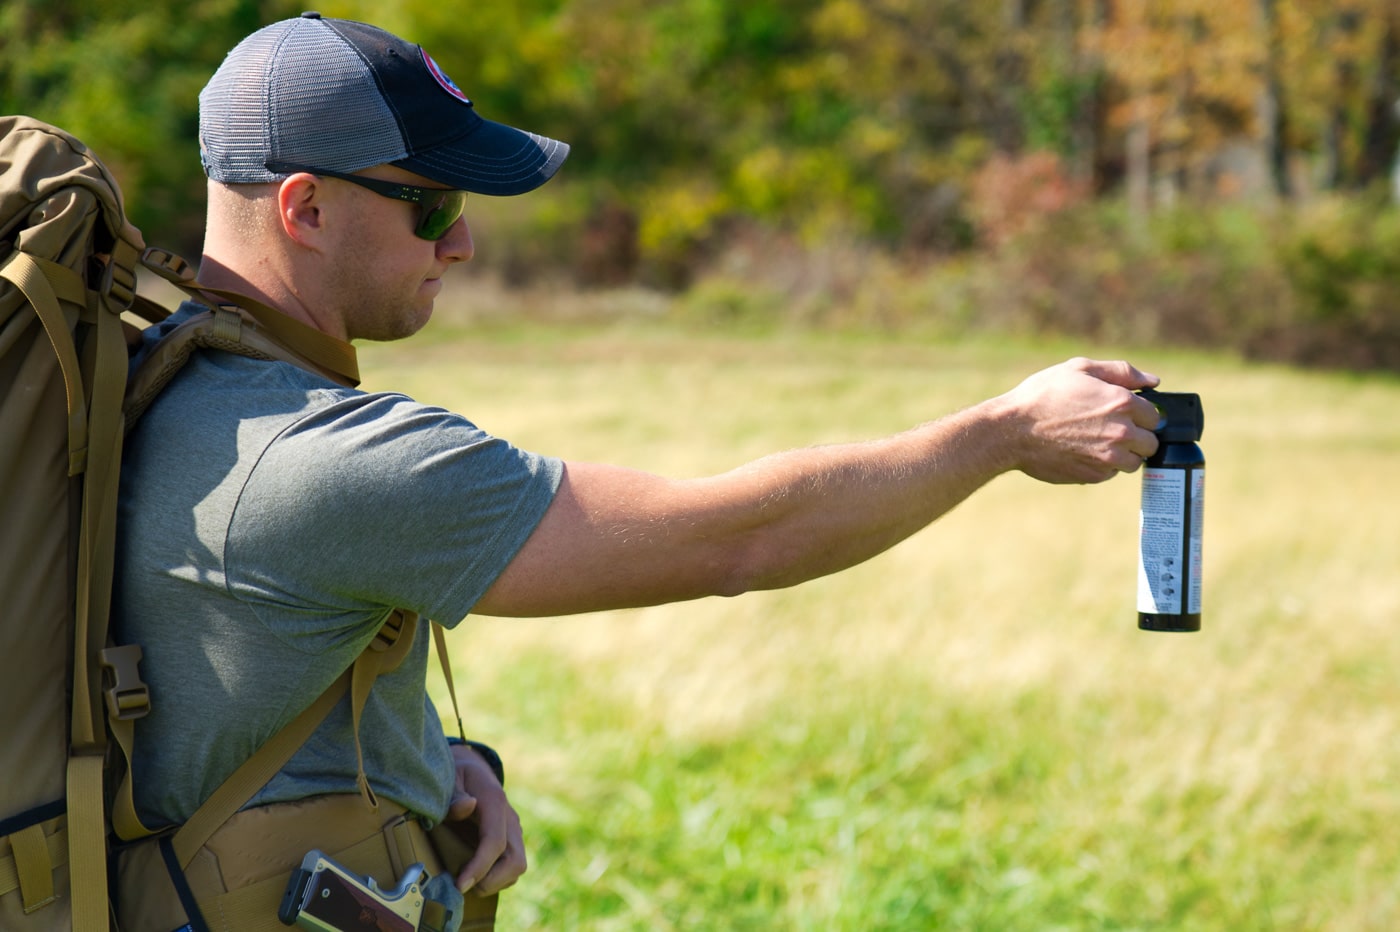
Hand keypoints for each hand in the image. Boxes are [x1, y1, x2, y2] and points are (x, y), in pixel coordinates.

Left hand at [442, 743, 526, 894]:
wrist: (472, 768)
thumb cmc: (457, 774)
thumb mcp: (451, 776)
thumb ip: (454, 794)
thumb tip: (467, 806)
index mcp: (494, 801)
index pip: (495, 841)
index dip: (479, 867)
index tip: (460, 884)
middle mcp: (509, 819)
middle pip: (516, 860)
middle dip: (492, 881)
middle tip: (463, 886)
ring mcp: (513, 830)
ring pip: (517, 866)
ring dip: (495, 882)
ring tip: (467, 881)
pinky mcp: (510, 840)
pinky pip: (511, 866)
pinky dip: (496, 877)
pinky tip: (473, 874)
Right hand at [998, 357, 1161, 483]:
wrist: (1011, 430)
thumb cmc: (1042, 395)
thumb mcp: (1079, 369)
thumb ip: (1121, 372)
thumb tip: (1153, 381)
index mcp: (1123, 402)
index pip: (1154, 415)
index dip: (1140, 413)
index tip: (1124, 413)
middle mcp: (1122, 432)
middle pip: (1150, 442)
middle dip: (1136, 435)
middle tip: (1112, 428)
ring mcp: (1109, 457)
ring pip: (1134, 461)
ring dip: (1123, 453)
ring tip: (1098, 442)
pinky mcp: (1094, 475)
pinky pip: (1111, 473)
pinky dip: (1103, 465)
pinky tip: (1082, 451)